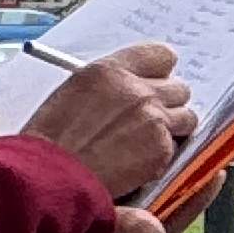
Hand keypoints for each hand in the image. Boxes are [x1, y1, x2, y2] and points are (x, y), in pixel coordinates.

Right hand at [21, 40, 195, 196]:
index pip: (161, 56)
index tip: (157, 82)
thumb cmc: (51, 141)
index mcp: (110, 71)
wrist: (47, 176)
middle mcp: (137, 90)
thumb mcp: (74, 93)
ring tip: (143, 143)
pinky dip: (164, 156)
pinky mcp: (161, 149)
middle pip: (179, 88)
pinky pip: (178, 147)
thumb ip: (111, 86)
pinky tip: (138, 162)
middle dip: (168, 104)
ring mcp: (153, 119)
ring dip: (172, 129)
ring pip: (187, 117)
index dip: (161, 72)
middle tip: (148, 120)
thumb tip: (133, 86)